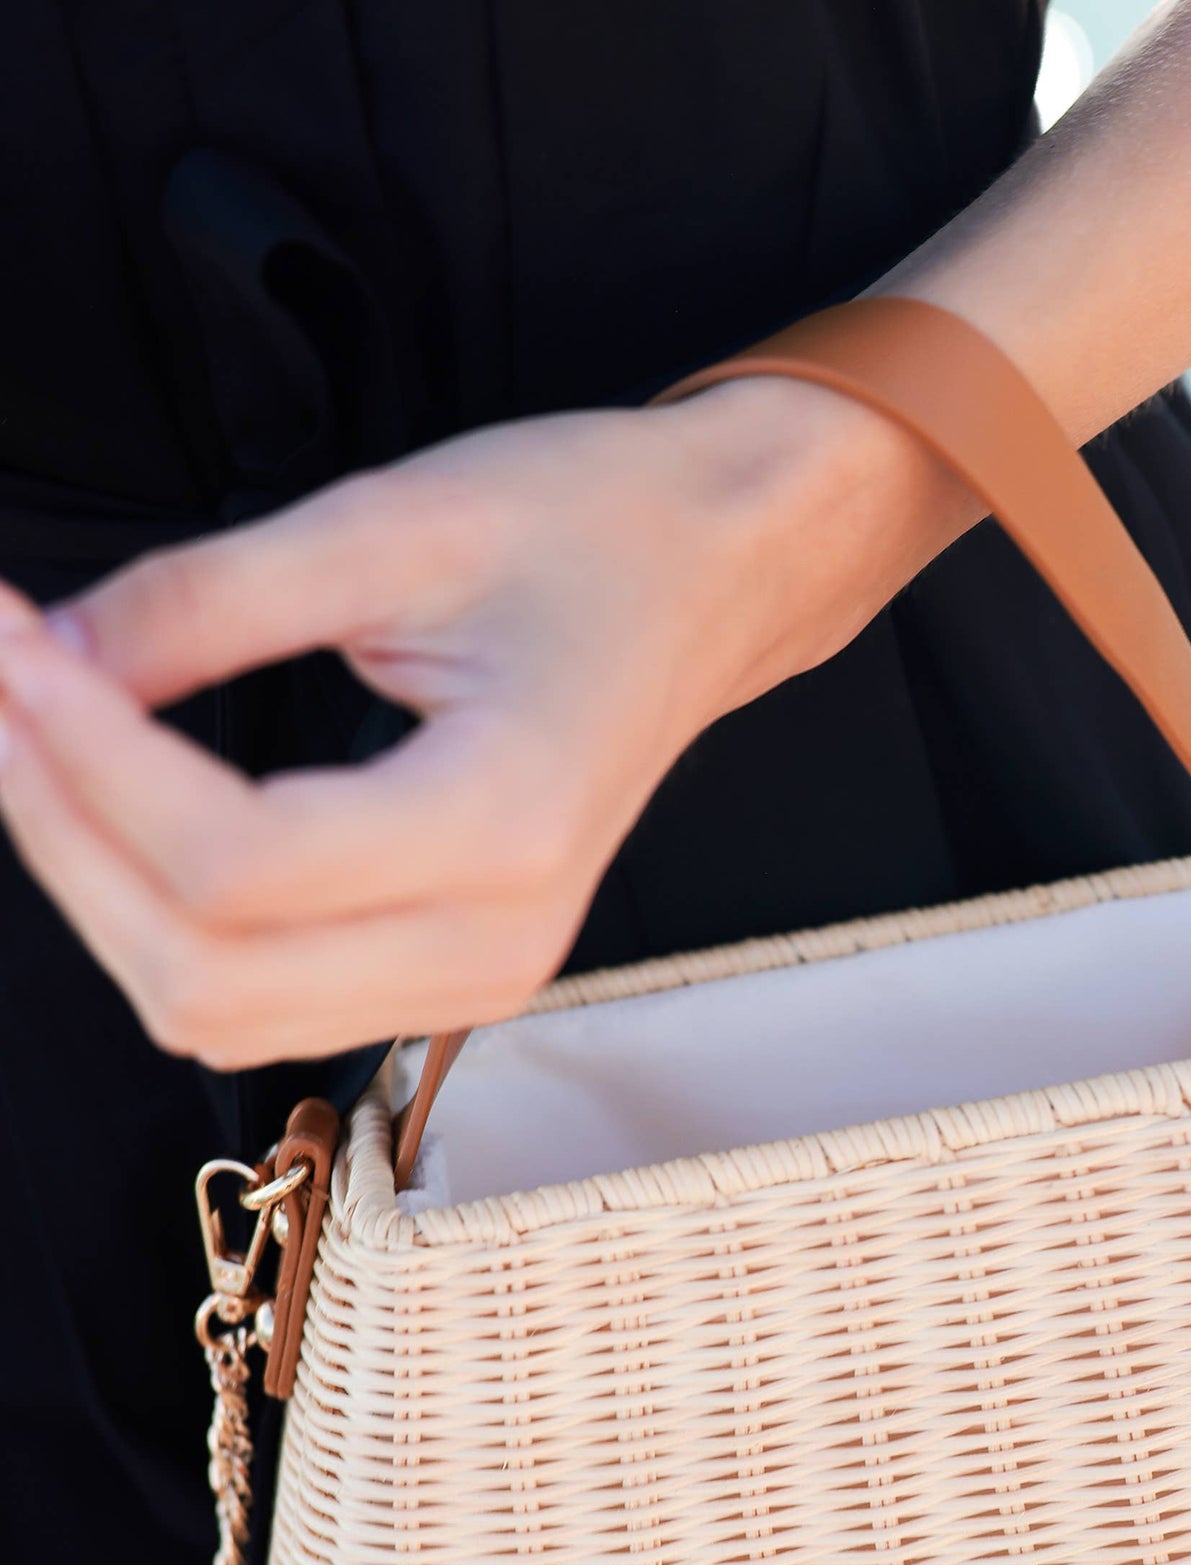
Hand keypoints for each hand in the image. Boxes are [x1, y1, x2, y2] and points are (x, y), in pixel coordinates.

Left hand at [0, 377, 961, 1065]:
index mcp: (504, 823)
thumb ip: (205, 600)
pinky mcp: (446, 978)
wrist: (716, 581)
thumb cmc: (593, 532)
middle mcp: (498, 939)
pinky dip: (156, 922)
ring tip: (39, 743)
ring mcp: (477, 979)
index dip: (87, 763)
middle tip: (2, 687)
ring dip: (96, 891)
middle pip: (203, 975)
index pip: (235, 864)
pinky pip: (257, 1004)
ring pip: (212, 1013)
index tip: (10, 640)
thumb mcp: (392, 523)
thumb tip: (45, 656)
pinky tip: (118, 809)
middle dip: (63, 835)